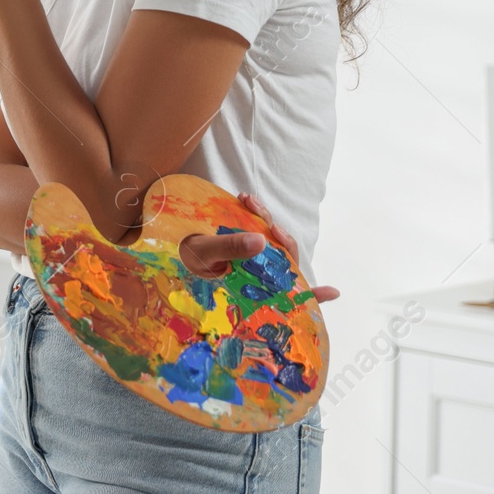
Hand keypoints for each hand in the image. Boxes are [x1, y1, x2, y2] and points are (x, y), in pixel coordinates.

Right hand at [178, 192, 339, 304]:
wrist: (160, 250)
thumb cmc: (182, 260)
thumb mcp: (206, 254)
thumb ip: (232, 248)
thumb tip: (263, 240)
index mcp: (251, 285)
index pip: (287, 292)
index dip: (311, 293)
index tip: (332, 291)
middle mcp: (254, 274)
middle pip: (282, 261)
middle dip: (280, 236)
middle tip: (264, 219)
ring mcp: (248, 259)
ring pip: (269, 242)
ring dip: (264, 220)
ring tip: (247, 200)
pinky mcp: (239, 244)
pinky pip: (254, 231)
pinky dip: (254, 215)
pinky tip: (244, 200)